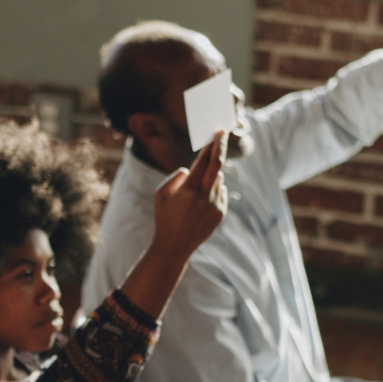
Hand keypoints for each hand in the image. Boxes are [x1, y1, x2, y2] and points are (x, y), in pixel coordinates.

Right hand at [148, 132, 229, 259]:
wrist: (174, 246)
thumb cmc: (164, 217)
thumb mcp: (160, 194)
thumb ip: (175, 177)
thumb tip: (192, 170)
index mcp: (188, 190)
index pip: (203, 162)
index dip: (210, 146)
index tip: (216, 134)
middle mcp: (204, 197)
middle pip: (218, 165)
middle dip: (220, 147)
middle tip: (222, 134)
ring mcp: (215, 205)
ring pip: (218, 180)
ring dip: (210, 177)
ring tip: (194, 193)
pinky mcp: (221, 213)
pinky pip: (221, 192)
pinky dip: (213, 190)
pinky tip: (200, 203)